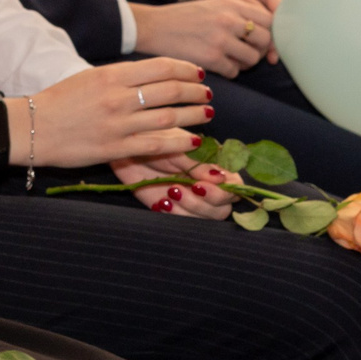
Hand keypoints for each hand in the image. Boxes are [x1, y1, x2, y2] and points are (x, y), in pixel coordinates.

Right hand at [27, 57, 213, 169]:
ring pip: (169, 117)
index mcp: (111, 74)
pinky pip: (155, 144)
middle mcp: (118, 97)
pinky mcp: (115, 148)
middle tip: (207, 94)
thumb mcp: (90, 77)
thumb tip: (153, 76)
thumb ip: (121, 77)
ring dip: (194, 115)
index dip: (185, 69)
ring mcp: (118, 124)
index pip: (161, 67)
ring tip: (207, 114)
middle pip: (170, 90)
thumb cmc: (59, 101)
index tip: (198, 73)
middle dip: (195, 91)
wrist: (32, 128)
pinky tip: (192, 140)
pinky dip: (178, 142)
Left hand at [118, 151, 235, 219]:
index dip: (222, 191)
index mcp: (213, 165)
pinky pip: (184, 220)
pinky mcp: (176, 208)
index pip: (234, 186)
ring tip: (170, 192)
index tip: (200, 186)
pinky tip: (162, 202)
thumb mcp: (176, 147)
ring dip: (190, 209)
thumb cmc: (153, 138)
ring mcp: (192, 198)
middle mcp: (207, 184)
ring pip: (206, 217)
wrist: (126, 147)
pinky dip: (175, 214)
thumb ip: (198, 165)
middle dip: (204, 203)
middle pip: (223, 208)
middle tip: (182, 189)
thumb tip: (221, 179)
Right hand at [129, 0, 271, 76]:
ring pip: (253, 58)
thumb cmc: (186, 18)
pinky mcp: (211, 58)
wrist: (155, 26)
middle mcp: (229, 19)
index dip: (270, 32)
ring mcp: (221, 39)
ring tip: (233, 60)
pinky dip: (230, 72)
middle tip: (249, 53)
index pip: (269, 19)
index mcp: (232, 3)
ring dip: (246, 63)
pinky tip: (219, 65)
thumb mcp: (215, 5)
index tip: (261, 40)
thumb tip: (268, 33)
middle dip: (260, 50)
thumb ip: (240, 14)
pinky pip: (235, 71)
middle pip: (266, 40)